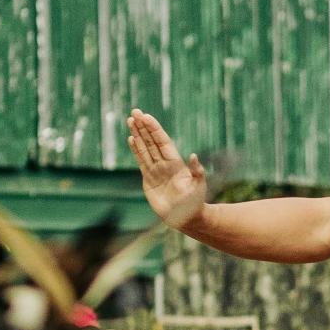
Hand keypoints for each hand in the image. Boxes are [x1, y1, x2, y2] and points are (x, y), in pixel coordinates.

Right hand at [126, 110, 209, 230]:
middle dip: (144, 127)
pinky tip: (131, 139)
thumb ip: (196, 170)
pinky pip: (141, 161)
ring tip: (131, 120)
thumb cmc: (195, 202)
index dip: (154, 129)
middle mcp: (165, 164)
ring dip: (138, 134)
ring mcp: (156, 170)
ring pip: (145, 148)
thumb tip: (193, 155)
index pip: (162, 141)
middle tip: (135, 111)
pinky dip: (136, 150)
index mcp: (176, 163)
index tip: (146, 117)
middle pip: (152, 141)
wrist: (186, 218)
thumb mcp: (199, 186)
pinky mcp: (148, 179)